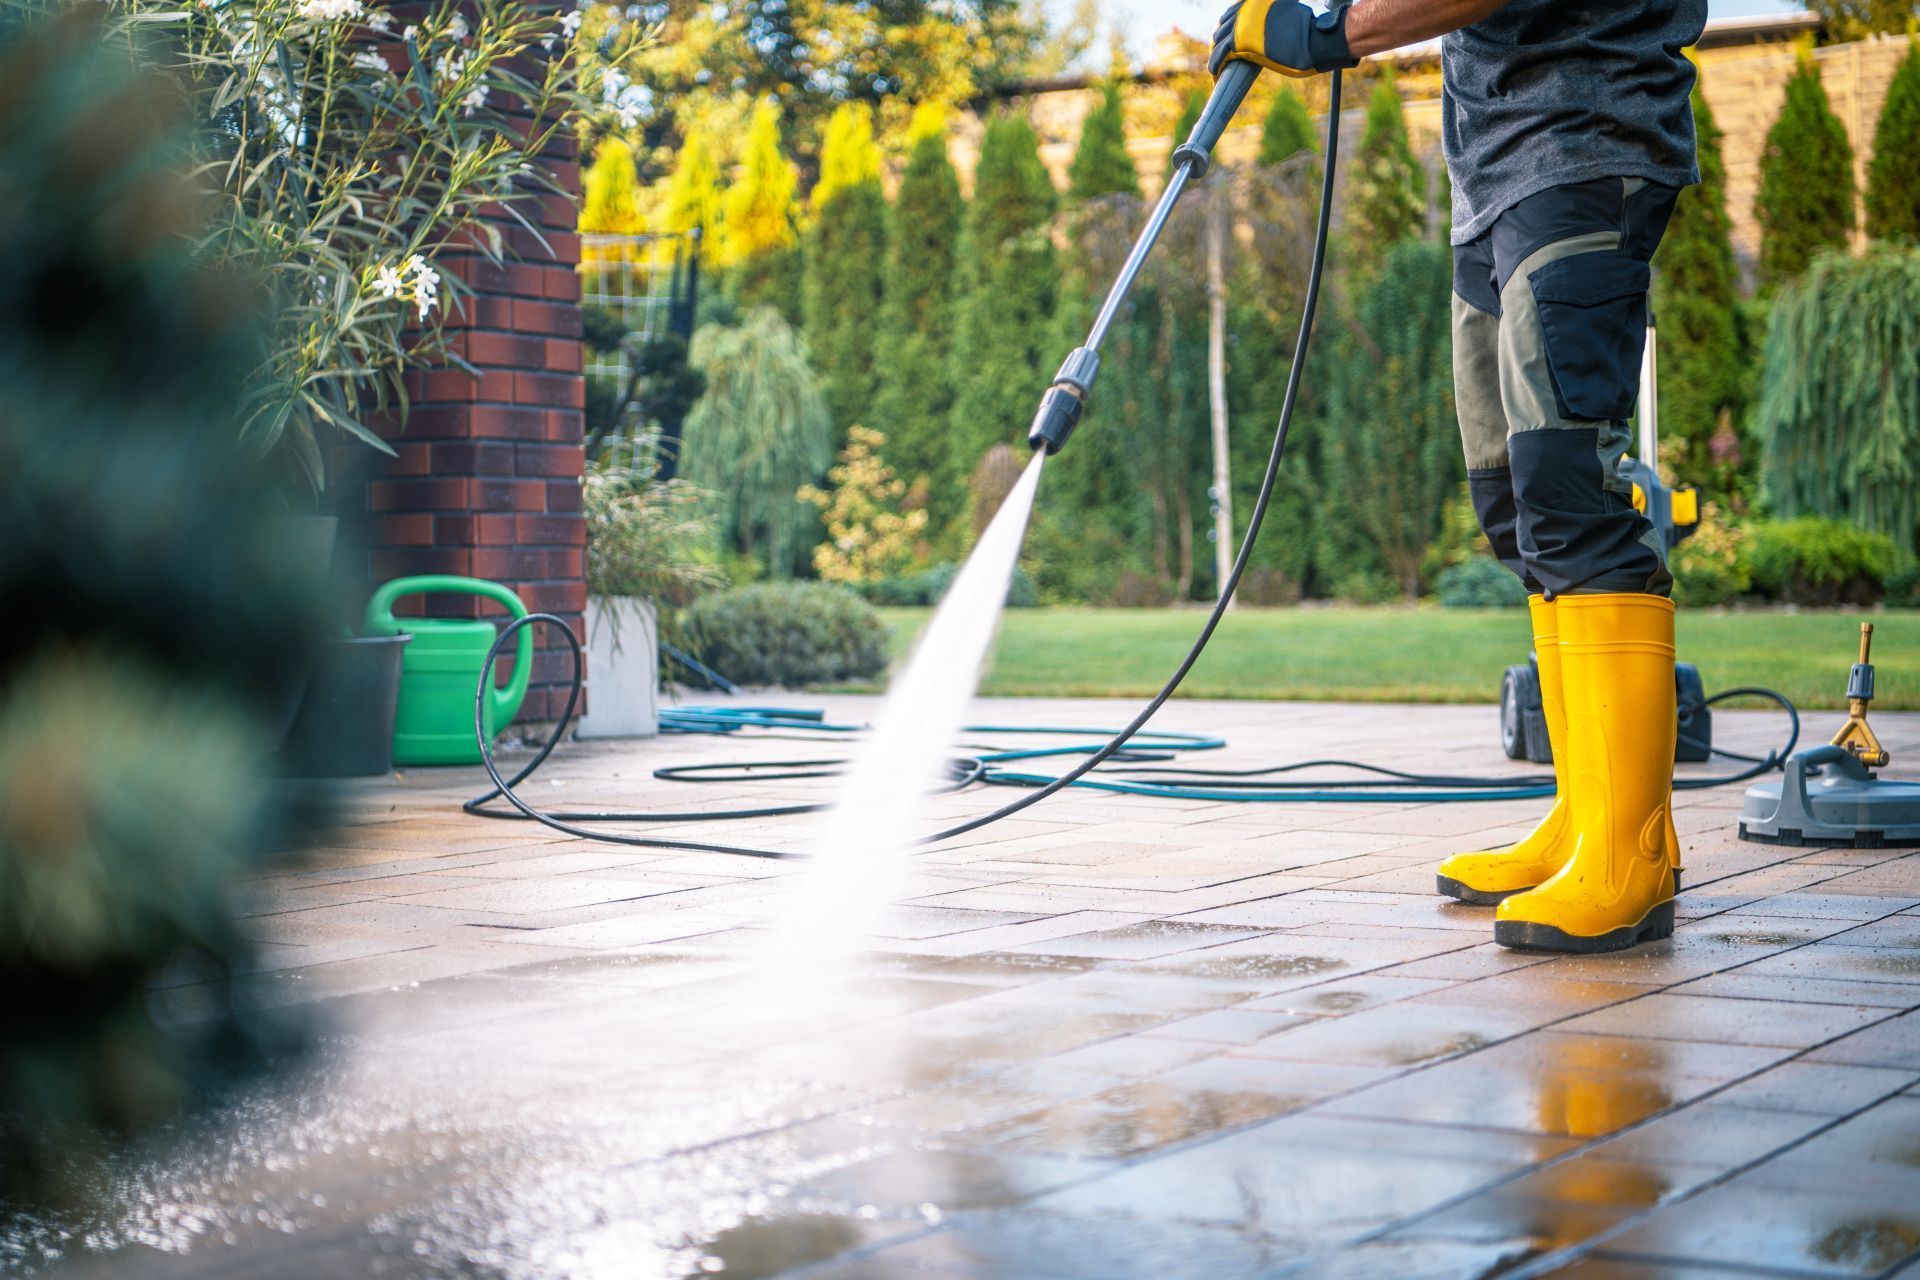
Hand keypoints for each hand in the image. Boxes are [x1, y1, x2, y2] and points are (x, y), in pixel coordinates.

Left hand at [1209, 1, 1356, 77]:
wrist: (1313, 40)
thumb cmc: (1308, 30)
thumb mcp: (1289, 11)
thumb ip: (1276, 14)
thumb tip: (1275, 26)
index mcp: (1257, 0)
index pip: (1234, 11)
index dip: (1228, 26)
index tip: (1227, 39)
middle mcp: (1247, 7)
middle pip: (1223, 25)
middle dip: (1219, 41)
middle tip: (1221, 56)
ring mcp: (1242, 23)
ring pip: (1218, 41)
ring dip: (1215, 55)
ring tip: (1217, 68)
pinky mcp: (1240, 41)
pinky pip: (1219, 55)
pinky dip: (1215, 65)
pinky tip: (1215, 74)